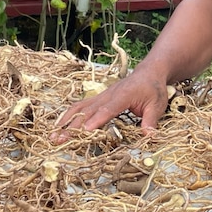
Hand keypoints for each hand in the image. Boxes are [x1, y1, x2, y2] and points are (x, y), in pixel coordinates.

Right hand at [51, 73, 168, 142]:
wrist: (149, 71)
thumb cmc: (153, 88)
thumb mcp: (157, 105)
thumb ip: (151, 121)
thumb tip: (149, 137)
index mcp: (123, 95)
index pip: (108, 109)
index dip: (96, 120)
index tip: (85, 131)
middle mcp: (108, 94)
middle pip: (88, 110)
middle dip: (73, 126)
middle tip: (59, 139)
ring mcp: (102, 95)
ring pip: (80, 107)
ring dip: (66, 121)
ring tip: (53, 135)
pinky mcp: (99, 98)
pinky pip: (81, 105)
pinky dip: (69, 115)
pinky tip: (60, 125)